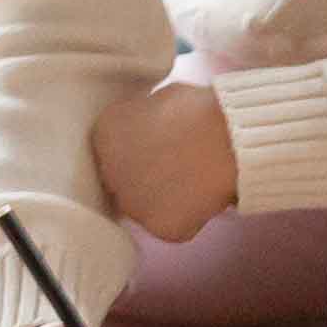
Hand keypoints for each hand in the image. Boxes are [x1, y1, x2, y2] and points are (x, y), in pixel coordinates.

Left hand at [90, 78, 240, 240]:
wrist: (221, 140)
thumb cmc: (197, 110)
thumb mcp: (159, 98)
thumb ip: (145, 117)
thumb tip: (155, 126)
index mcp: (105, 133)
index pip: (115, 149)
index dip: (143, 149)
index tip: (164, 147)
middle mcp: (109, 172)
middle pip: (126, 180)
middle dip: (149, 176)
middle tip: (180, 167)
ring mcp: (132, 205)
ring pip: (148, 207)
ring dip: (168, 200)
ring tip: (197, 181)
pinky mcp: (158, 229)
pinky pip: (175, 227)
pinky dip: (191, 218)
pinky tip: (206, 199)